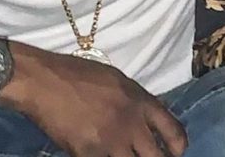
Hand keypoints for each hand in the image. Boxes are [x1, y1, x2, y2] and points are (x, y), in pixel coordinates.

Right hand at [1, 43, 186, 156]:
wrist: (45, 81)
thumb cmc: (80, 75)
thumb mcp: (117, 80)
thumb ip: (137, 101)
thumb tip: (150, 120)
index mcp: (140, 101)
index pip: (174, 131)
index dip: (178, 148)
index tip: (175, 153)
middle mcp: (131, 123)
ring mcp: (110, 141)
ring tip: (123, 155)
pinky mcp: (88, 155)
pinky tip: (100, 155)